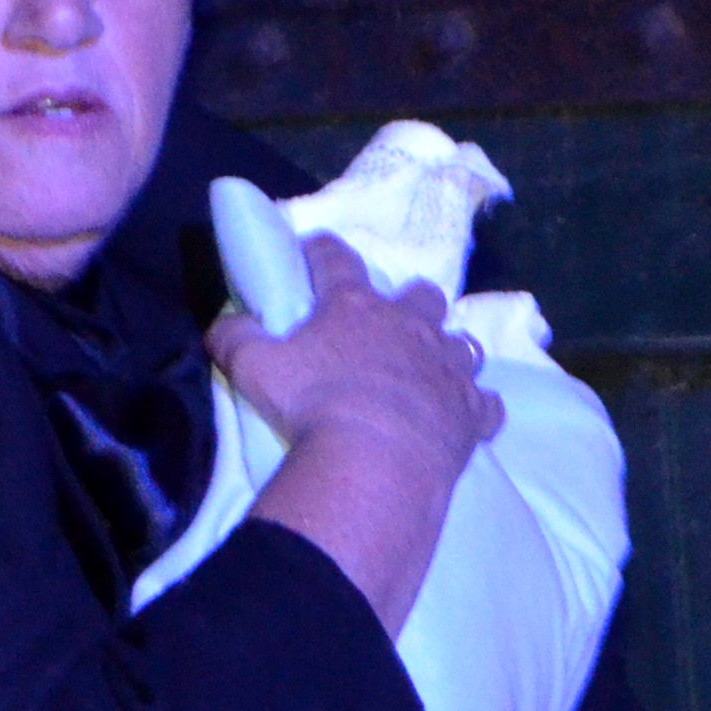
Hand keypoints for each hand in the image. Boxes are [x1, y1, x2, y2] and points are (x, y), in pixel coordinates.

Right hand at [212, 239, 497, 472]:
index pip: (337, 260)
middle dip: (411, 301)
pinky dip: (476, 408)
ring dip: (448, 351)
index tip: (315, 250)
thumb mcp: (253, 368)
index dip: (323, 251)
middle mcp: (411, 328)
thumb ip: (235, 338)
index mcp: (356, 308)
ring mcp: (448, 368)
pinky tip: (466, 416)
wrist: (376, 461)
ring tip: (431, 368)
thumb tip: (225, 324)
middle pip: (423, 296)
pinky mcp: (472, 411)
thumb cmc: (313, 406)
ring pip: (462, 344)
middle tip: (392, 321)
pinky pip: (485, 404)